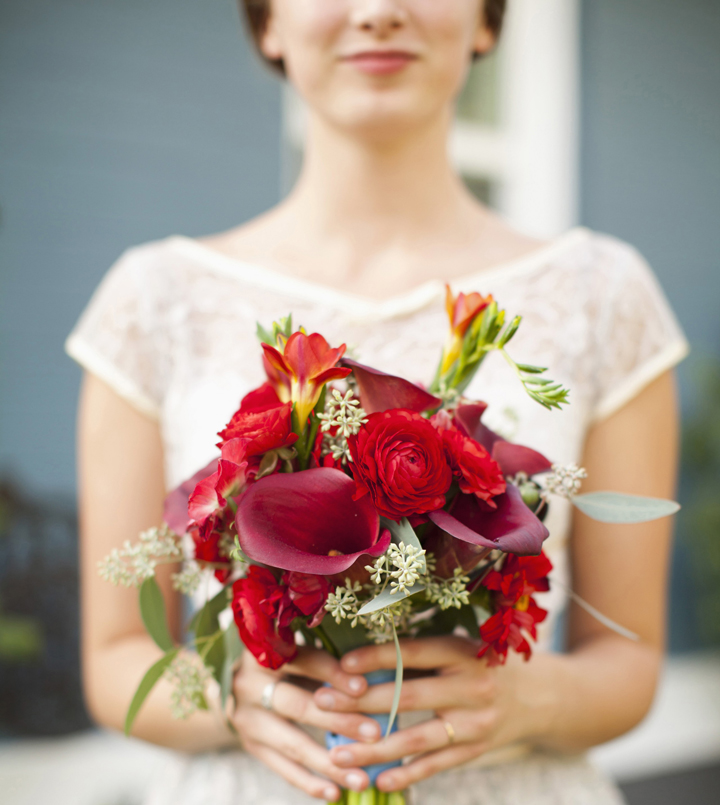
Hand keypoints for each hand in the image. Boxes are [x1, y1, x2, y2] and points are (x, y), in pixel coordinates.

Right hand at [231, 648, 383, 799]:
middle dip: (340, 721)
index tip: (364, 688)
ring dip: (330, 764)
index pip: (305, 663)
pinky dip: (309, 783)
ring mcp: (246, 718)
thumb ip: (325, 663)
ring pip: (293, 744)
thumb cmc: (284, 661)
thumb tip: (371, 679)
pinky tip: (335, 793)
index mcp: (265, 652)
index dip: (335, 674)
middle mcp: (249, 684)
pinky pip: (282, 768)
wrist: (237, 682)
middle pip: (299, 706)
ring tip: (362, 778)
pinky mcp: (249, 744)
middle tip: (375, 734)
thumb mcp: (298, 652)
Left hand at [312, 636, 555, 792]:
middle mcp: (471, 687)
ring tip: (337, 753)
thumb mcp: (458, 647)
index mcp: (462, 652)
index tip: (341, 665)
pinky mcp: (475, 750)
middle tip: (320, 702)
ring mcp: (475, 723)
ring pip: (417, 739)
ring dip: (373, 747)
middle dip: (360, 701)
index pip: (413, 654)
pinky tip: (378, 779)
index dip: (375, 658)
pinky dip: (406, 773)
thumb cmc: (483, 664)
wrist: (538, 696)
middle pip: (408, 696)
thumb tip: (360, 657)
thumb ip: (419, 652)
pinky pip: (436, 765)